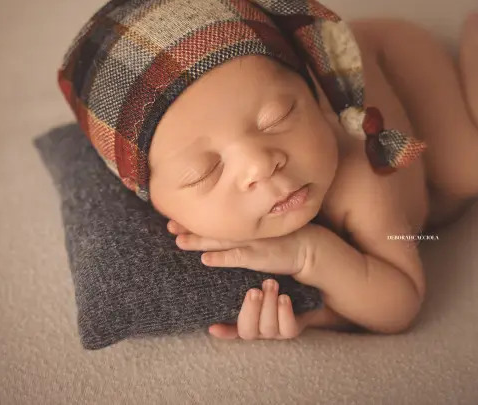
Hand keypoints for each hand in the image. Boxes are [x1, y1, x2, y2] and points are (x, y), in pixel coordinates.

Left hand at [168, 220, 316, 276]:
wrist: (308, 247)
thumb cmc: (284, 240)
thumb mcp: (262, 230)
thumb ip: (244, 228)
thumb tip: (225, 229)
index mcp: (245, 223)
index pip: (216, 218)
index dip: (195, 218)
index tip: (174, 216)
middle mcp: (246, 229)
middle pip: (213, 227)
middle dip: (190, 227)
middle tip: (169, 225)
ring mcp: (252, 242)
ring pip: (220, 241)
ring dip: (199, 242)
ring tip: (179, 242)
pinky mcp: (259, 257)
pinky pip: (237, 258)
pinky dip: (221, 259)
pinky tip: (206, 260)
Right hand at [206, 279, 308, 339]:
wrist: (305, 278)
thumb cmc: (274, 274)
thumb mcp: (252, 273)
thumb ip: (234, 273)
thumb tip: (207, 261)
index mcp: (246, 318)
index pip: (231, 329)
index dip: (223, 331)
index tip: (213, 326)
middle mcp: (259, 328)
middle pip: (248, 331)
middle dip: (250, 311)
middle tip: (253, 291)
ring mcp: (276, 330)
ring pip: (268, 329)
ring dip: (269, 305)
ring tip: (271, 283)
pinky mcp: (293, 328)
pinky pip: (288, 329)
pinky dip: (284, 313)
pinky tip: (284, 298)